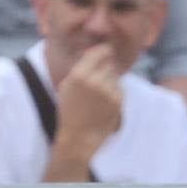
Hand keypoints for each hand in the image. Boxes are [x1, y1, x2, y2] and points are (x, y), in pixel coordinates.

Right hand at [54, 44, 126, 161]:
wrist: (79, 136)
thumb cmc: (69, 111)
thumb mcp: (67, 86)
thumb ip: (80, 68)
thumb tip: (94, 53)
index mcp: (79, 75)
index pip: (100, 52)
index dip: (104, 51)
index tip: (104, 52)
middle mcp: (95, 81)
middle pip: (109, 62)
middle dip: (106, 67)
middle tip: (98, 78)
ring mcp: (108, 91)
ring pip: (115, 75)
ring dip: (110, 80)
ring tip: (99, 93)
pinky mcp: (118, 101)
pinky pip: (119, 88)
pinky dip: (114, 91)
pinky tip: (104, 102)